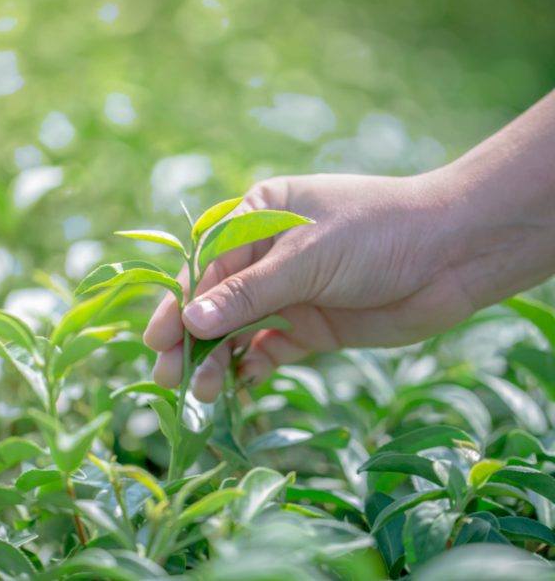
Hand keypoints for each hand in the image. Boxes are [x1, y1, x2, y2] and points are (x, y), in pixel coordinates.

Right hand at [143, 171, 476, 401]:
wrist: (452, 255)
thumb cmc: (374, 234)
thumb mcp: (305, 258)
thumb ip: (248, 294)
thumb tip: (189, 323)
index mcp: (256, 217)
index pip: (205, 265)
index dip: (179, 304)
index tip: (157, 340)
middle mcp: (266, 256)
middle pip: (216, 301)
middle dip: (192, 338)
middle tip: (168, 377)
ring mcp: (289, 293)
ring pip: (239, 329)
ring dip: (218, 359)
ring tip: (200, 392)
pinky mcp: (311, 326)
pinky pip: (269, 348)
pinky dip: (252, 366)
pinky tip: (239, 384)